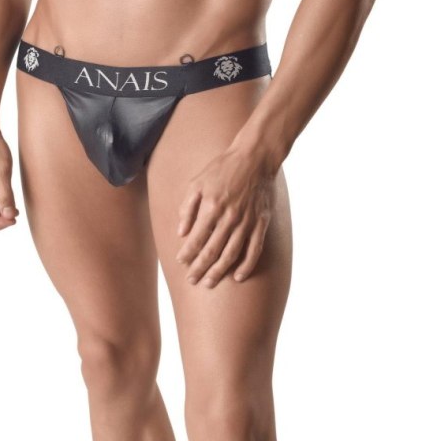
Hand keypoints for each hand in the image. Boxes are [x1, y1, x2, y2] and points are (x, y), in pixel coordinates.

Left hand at [175, 146, 275, 287]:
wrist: (255, 157)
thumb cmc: (223, 168)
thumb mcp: (197, 182)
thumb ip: (187, 207)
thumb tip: (181, 232)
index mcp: (212, 206)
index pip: (196, 238)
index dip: (187, 253)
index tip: (181, 263)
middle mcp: (229, 217)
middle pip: (212, 250)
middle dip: (200, 268)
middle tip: (192, 280)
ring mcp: (247, 222)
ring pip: (231, 254)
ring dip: (219, 271)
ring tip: (209, 283)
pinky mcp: (261, 223)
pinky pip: (254, 249)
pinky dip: (246, 265)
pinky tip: (237, 277)